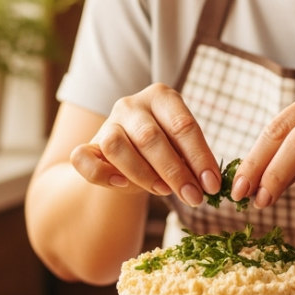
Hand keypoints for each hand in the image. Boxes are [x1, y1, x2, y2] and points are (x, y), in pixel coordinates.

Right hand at [69, 83, 221, 205]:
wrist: (128, 159)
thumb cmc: (163, 151)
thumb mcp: (181, 149)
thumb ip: (191, 161)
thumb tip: (210, 185)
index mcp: (161, 97)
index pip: (183, 125)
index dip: (200, 157)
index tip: (211, 185)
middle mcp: (132, 105)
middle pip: (150, 137)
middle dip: (175, 171)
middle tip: (193, 197)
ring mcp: (107, 123)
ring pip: (116, 146)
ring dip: (142, 173)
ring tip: (163, 191)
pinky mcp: (88, 145)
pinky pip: (83, 158)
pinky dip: (101, 174)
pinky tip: (121, 185)